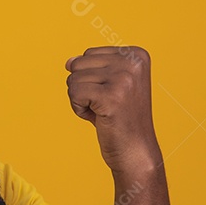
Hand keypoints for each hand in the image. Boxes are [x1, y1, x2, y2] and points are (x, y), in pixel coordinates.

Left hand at [65, 46, 161, 174]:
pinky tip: (98, 118)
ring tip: (103, 112)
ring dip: (81, 99)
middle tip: (106, 105)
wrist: (136, 150)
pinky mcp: (111, 96)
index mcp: (137, 54)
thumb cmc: (121, 118)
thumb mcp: (111, 84)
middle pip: (79, 63)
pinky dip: (79, 109)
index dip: (92, 77)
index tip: (112, 94)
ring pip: (73, 79)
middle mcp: (133, 62)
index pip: (89, 53)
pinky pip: (74, 93)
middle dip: (83, 87)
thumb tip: (68, 62)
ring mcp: (123, 78)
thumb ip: (92, 67)